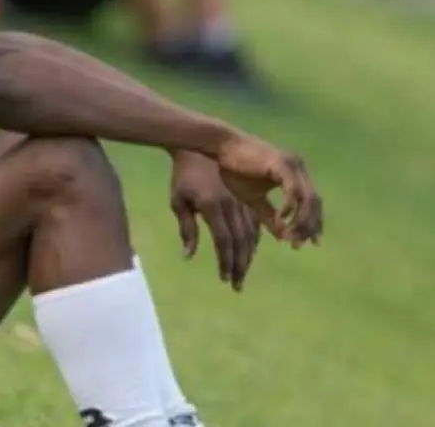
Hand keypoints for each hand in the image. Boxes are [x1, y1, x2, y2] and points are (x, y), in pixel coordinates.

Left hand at [170, 151, 261, 291]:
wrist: (199, 149)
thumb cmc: (183, 177)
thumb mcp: (178, 201)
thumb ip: (186, 229)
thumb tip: (188, 256)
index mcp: (213, 206)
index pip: (224, 240)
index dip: (226, 261)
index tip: (224, 278)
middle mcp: (231, 204)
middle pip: (241, 241)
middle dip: (240, 266)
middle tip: (236, 285)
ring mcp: (241, 200)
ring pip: (252, 233)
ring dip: (249, 256)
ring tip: (243, 273)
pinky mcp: (246, 197)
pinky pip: (256, 222)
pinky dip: (255, 239)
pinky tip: (251, 252)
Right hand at [216, 134, 323, 248]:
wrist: (221, 148)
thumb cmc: (234, 170)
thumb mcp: (254, 200)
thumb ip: (269, 216)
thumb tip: (283, 236)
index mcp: (294, 175)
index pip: (313, 202)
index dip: (314, 223)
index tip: (311, 243)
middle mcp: (298, 168)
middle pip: (315, 202)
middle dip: (309, 226)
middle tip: (297, 244)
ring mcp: (292, 165)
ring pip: (307, 198)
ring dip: (301, 220)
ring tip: (289, 236)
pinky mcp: (281, 164)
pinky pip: (292, 189)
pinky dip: (289, 206)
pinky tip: (281, 219)